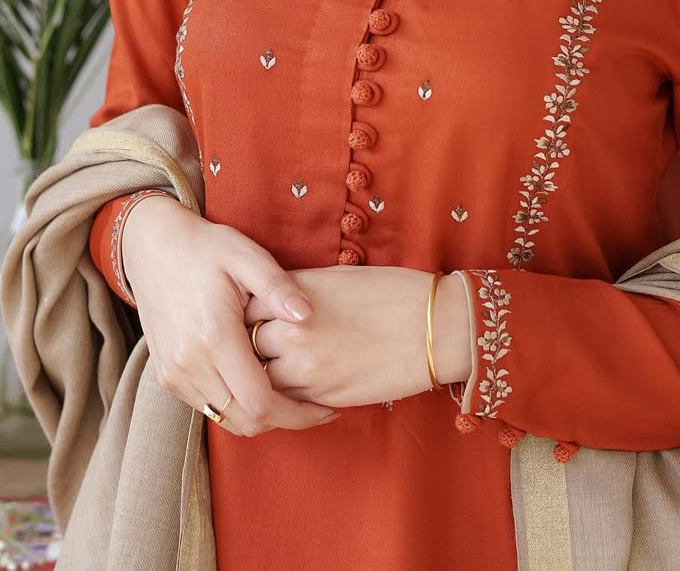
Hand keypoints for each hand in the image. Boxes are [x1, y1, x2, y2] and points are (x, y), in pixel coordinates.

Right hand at [119, 197, 341, 436]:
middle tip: (314, 406)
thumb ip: (278, 286)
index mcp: (214, 336)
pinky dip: (236, 404)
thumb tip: (307, 315)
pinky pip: (208, 407)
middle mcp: (190, 363)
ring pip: (226, 419)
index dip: (297, 415)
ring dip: (260, 416)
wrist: (154, 247)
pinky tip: (257, 380)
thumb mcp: (246, 255)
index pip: (261, 402)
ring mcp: (174, 373)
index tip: (325, 409)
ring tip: (290, 394)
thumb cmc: (207, 248)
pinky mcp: (166, 375)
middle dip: (284, 421)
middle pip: (245, 422)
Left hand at [242, 265, 471, 411]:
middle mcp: (293, 330)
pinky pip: (288, 402)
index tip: (248, 318)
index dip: (244, 315)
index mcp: (295, 295)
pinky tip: (299, 386)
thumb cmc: (392, 293)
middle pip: (245, 346)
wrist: (435, 327)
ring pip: (261, 380)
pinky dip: (287, 396)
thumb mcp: (338, 278)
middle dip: (247, 348)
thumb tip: (274, 302)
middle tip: (253, 349)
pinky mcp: (324, 396)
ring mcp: (306, 367)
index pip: (244, 308)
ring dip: (263, 376)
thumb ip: (298, 292)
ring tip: (272, 370)